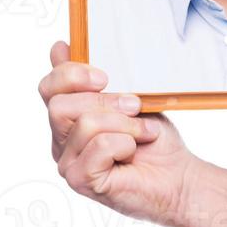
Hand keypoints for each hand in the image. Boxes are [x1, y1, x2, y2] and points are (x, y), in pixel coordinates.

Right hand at [38, 40, 197, 226]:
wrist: (179, 175)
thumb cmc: (153, 138)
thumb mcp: (128, 98)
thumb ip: (94, 79)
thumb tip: (59, 46)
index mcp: (68, 118)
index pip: (48, 88)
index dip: (71, 74)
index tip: (105, 76)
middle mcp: (61, 140)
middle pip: (60, 105)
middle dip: (106, 101)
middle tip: (136, 106)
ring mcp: (67, 162)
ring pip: (85, 125)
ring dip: (125, 124)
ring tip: (142, 133)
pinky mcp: (80, 180)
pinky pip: (100, 147)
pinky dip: (126, 144)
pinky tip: (134, 152)